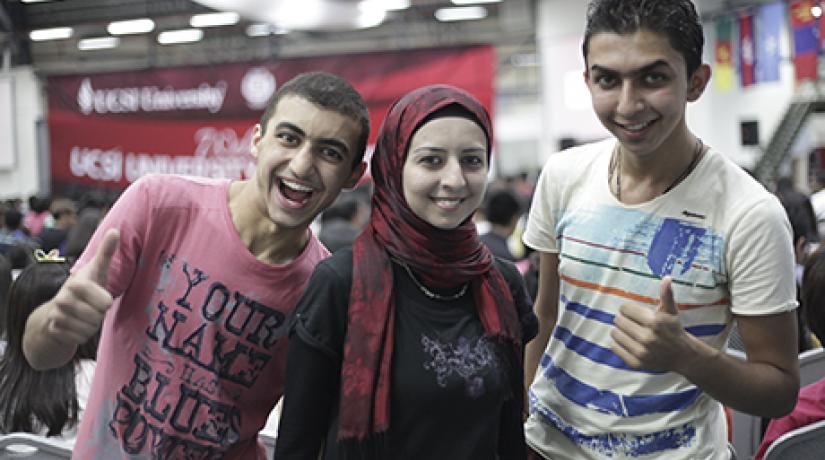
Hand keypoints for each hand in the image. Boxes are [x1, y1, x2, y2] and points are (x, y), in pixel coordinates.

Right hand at [44, 229, 119, 346]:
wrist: (56, 309)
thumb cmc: (84, 287)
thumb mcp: (96, 270)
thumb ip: (106, 252)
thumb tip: (115, 230)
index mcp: (76, 283)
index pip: (105, 302)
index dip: (105, 301)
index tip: (98, 295)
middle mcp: (63, 299)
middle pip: (98, 317)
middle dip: (99, 314)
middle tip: (90, 306)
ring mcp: (57, 316)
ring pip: (90, 329)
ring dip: (91, 324)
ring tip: (83, 314)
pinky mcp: (55, 331)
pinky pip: (81, 338)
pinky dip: (82, 335)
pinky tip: (75, 325)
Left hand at [610, 276, 691, 372]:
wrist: (682, 356)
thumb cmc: (673, 329)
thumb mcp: (671, 311)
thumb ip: (666, 294)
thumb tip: (666, 277)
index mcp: (654, 322)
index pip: (624, 308)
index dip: (628, 308)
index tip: (633, 312)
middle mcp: (647, 338)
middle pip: (618, 320)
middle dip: (623, 319)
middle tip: (631, 322)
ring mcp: (641, 352)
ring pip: (614, 334)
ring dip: (619, 331)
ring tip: (629, 331)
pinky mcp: (636, 363)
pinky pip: (614, 348)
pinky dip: (617, 343)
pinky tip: (627, 341)